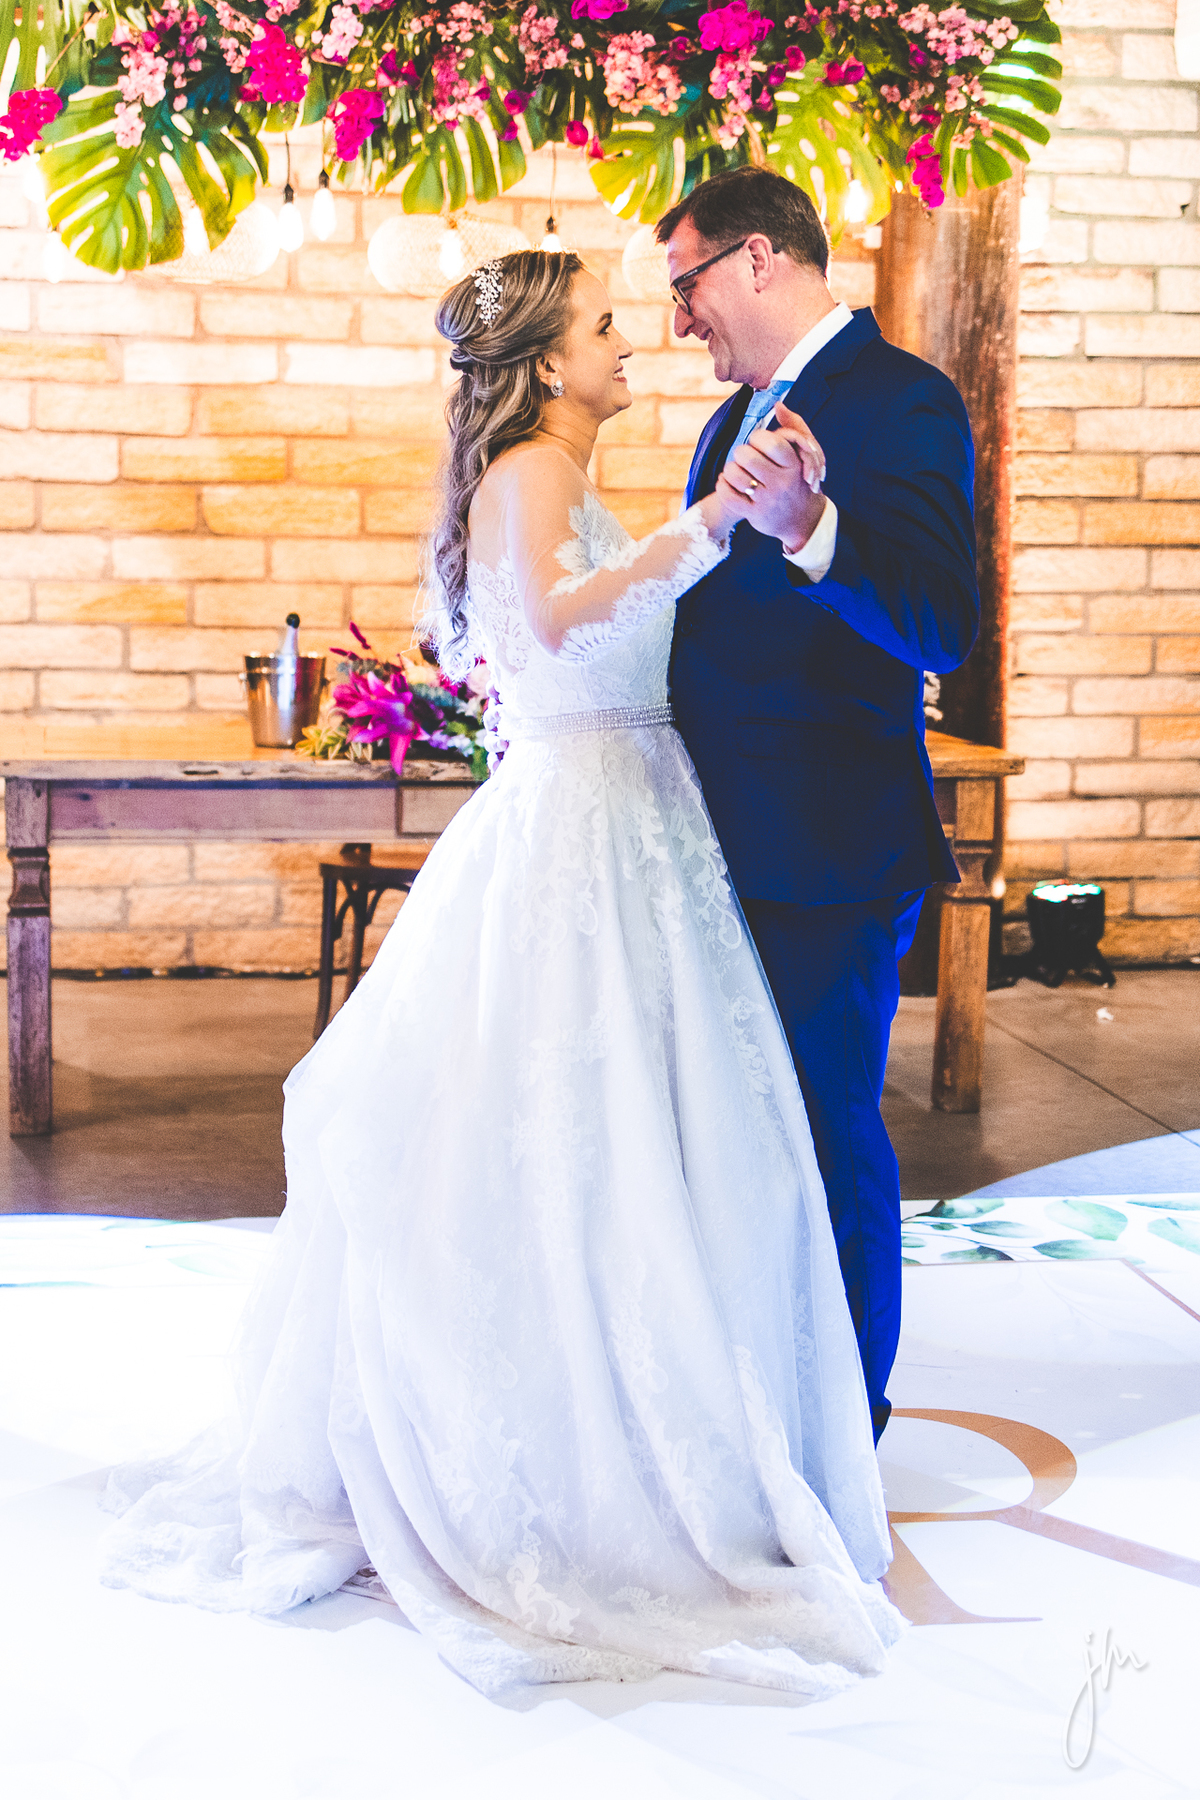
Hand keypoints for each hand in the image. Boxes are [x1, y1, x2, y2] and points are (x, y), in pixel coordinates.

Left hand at [717, 402, 827, 550]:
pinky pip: (728, 496)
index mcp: (794, 465)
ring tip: (734, 470)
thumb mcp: (804, 455)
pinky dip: (722, 486)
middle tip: (743, 456)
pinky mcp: (754, 515)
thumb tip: (778, 403)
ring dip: (729, 469)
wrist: (803, 520)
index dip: (757, 438)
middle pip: (746, 455)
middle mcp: (782, 483)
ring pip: (734, 474)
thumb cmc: (799, 480)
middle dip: (740, 452)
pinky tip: (726, 482)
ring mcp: (767, 500)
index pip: (768, 441)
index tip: (758, 443)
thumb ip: (794, 427)